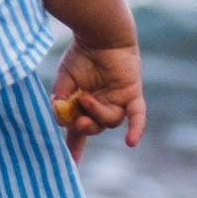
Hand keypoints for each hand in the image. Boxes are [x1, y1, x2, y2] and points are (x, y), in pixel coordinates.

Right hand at [51, 39, 145, 159]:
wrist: (100, 34)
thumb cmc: (81, 54)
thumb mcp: (65, 80)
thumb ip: (62, 99)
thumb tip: (60, 119)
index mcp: (85, 105)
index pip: (79, 131)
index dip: (74, 146)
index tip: (68, 163)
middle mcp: (103, 106)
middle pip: (95, 127)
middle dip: (84, 126)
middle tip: (75, 120)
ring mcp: (119, 102)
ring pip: (110, 121)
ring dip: (97, 114)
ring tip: (86, 98)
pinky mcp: (132, 95)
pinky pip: (137, 115)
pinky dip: (135, 129)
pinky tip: (130, 143)